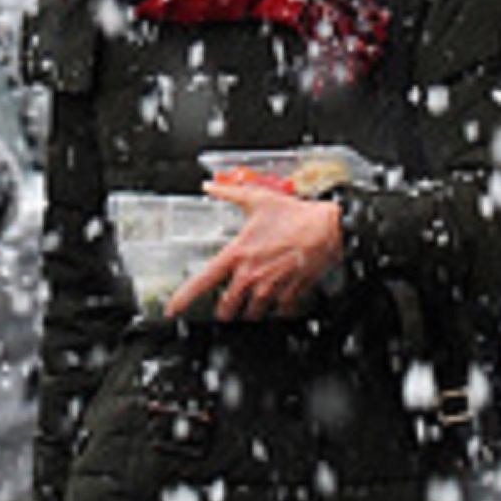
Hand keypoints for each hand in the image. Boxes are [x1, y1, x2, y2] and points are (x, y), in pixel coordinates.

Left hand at [165, 183, 342, 320]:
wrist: (328, 228)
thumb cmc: (295, 214)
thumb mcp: (257, 199)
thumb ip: (229, 193)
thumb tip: (210, 186)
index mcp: (238, 254)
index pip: (203, 281)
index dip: (184, 298)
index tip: (173, 310)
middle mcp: (251, 275)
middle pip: (226, 307)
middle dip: (224, 310)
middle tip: (224, 308)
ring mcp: (271, 288)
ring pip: (251, 314)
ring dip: (248, 312)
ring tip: (249, 307)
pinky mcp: (290, 294)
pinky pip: (278, 312)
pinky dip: (275, 310)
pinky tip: (277, 303)